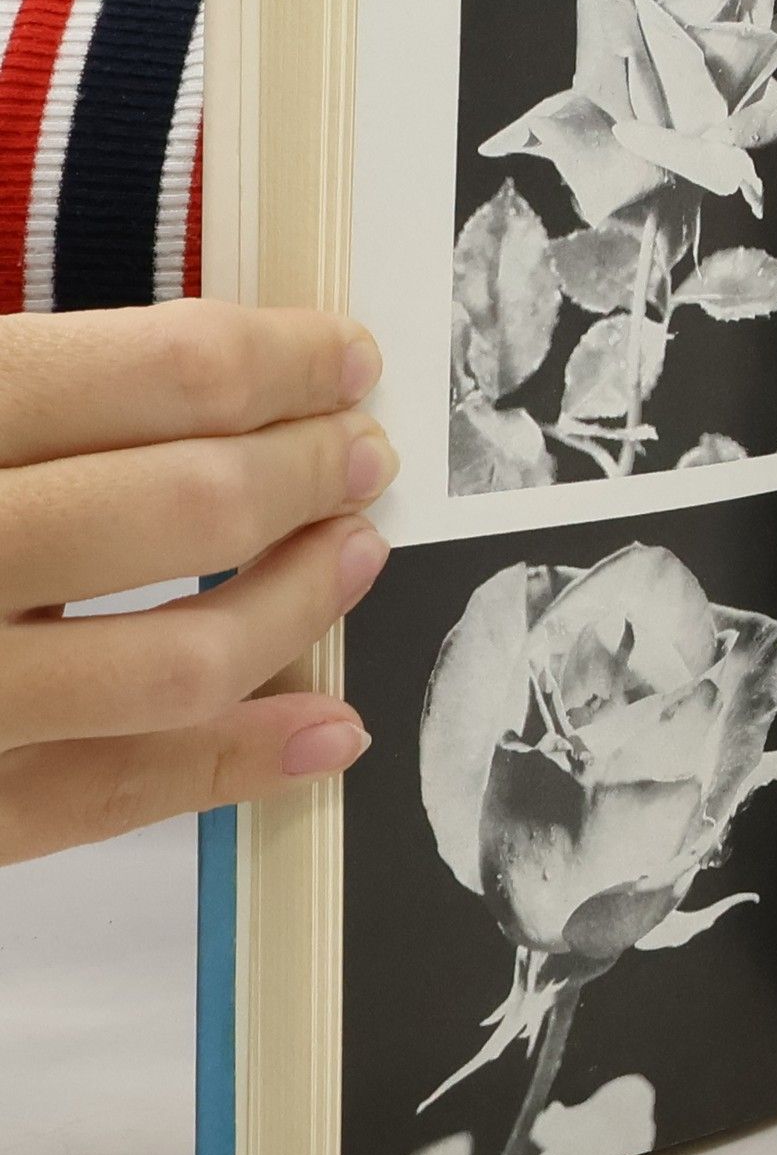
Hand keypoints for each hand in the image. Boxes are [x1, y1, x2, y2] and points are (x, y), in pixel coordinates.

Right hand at [0, 300, 395, 860]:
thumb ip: (36, 393)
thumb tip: (222, 373)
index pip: (157, 372)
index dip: (282, 362)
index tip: (346, 358)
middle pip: (190, 505)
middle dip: (308, 472)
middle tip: (364, 453)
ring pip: (180, 661)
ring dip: (300, 603)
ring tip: (357, 550)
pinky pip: (112, 795)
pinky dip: (238, 762)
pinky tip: (329, 726)